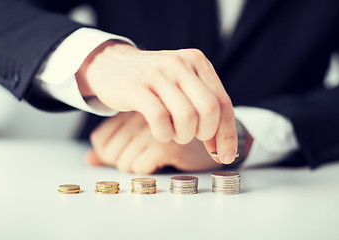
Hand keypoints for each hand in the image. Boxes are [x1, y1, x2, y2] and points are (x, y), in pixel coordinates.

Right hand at [76, 41, 236, 163]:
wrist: (111, 64)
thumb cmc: (151, 81)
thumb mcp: (181, 82)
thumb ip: (203, 105)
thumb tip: (223, 145)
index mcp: (197, 61)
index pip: (223, 102)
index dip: (227, 134)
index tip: (225, 155)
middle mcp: (180, 64)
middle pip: (209, 110)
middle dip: (206, 134)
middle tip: (191, 137)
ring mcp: (157, 74)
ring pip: (187, 116)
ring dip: (183, 135)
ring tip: (174, 133)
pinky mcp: (136, 87)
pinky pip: (160, 119)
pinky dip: (163, 134)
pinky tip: (160, 131)